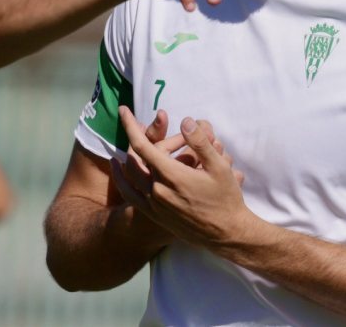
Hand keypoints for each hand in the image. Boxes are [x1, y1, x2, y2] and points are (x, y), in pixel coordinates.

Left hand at [115, 106, 249, 247]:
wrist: (226, 234)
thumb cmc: (226, 198)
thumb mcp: (219, 167)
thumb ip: (200, 142)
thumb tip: (185, 120)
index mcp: (171, 176)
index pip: (142, 145)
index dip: (130, 125)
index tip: (123, 110)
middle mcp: (157, 190)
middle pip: (134, 159)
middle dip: (134, 139)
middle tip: (138, 126)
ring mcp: (154, 205)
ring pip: (129, 176)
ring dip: (125, 158)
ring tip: (126, 145)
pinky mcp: (154, 216)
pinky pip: (130, 195)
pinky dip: (121, 179)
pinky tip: (119, 169)